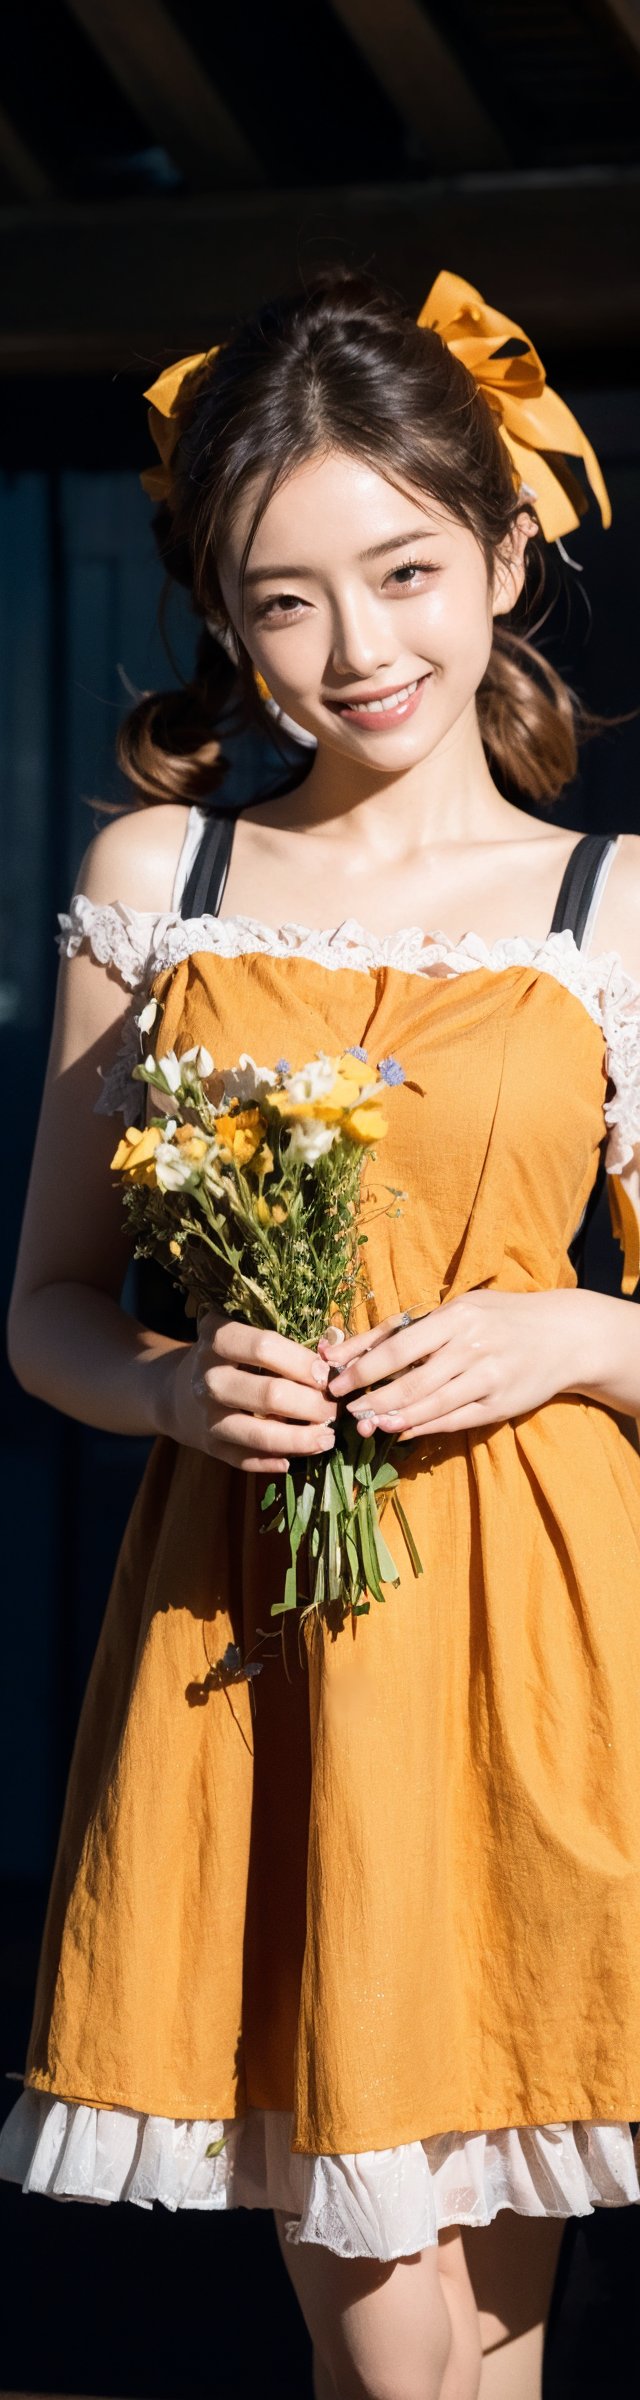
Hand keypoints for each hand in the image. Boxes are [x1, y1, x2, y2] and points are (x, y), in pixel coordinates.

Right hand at [165, 1309, 336, 1471]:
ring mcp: (207, 1416)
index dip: (302, 1362)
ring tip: (327, 1438)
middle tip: (334, 1409)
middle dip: (311, 1405)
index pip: (264, 1347)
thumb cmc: (228, 1359)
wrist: (178, 1392)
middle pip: (269, 1394)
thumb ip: (284, 1344)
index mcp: (217, 1339)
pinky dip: (275, 1461)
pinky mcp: (210, 1446)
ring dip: (301, 1439)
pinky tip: (295, 1458)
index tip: (327, 1373)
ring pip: (260, 1435)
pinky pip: (248, 1460)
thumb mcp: (245, 1337)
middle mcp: (208, 1378)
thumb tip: (334, 1355)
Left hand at [319, 1289, 591, 1439]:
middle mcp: (471, 1347)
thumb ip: (406, 1329)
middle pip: (411, 1380)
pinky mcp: (499, 1404)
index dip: (363, 1367)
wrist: (564, 1335)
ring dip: (394, 1417)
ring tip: (367, 1424)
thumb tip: (346, 1347)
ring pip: (430, 1405)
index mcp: (456, 1317)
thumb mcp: (457, 1310)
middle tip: (346, 1411)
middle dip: (373, 1398)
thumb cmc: (499, 1318)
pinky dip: (424, 1427)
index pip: (399, 1345)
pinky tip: (401, 1431)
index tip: (334, 1380)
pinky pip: (454, 1420)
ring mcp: (488, 1377)